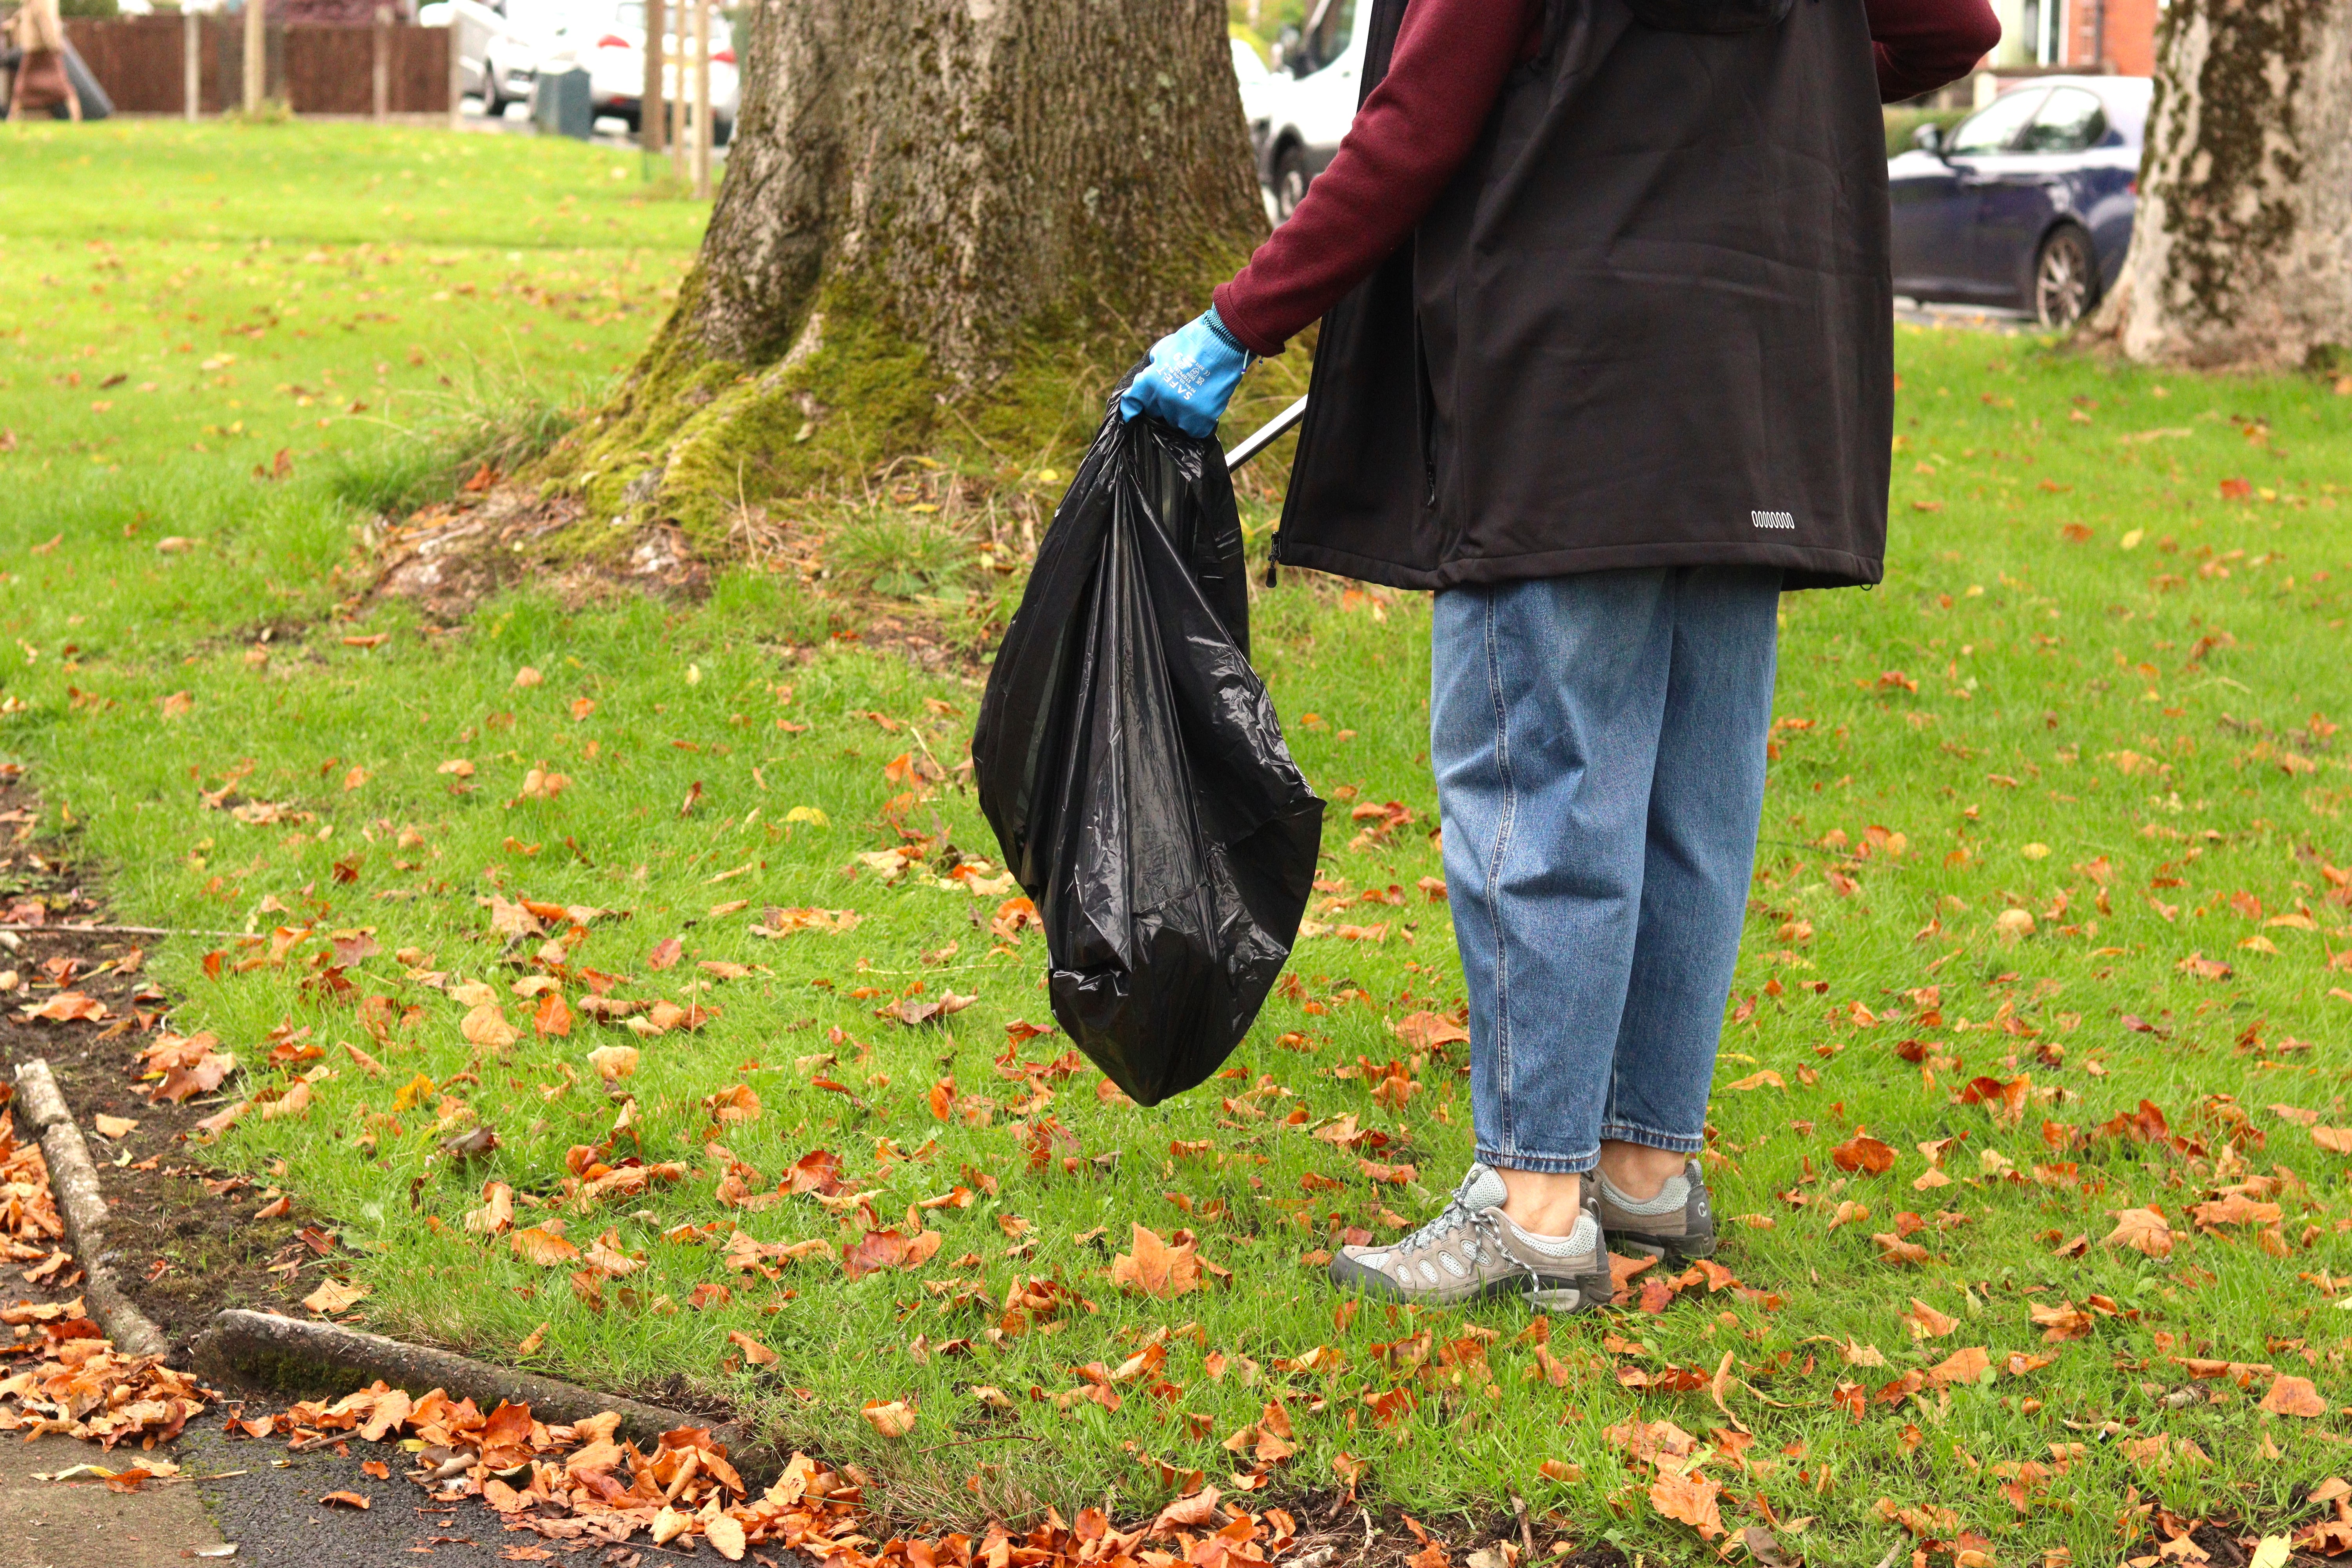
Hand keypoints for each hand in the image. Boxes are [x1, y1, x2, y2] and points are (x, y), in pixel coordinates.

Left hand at [1118, 308, 1254, 437]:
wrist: (1224, 341)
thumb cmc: (1194, 340)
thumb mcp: (1163, 349)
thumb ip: (1154, 368)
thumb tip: (1148, 379)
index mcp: (1151, 380)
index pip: (1133, 402)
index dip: (1131, 408)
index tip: (1132, 415)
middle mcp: (1164, 398)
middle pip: (1156, 413)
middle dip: (1163, 405)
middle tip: (1178, 392)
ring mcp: (1183, 410)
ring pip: (1175, 422)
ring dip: (1181, 414)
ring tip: (1194, 397)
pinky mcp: (1202, 419)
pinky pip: (1194, 430)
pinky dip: (1198, 423)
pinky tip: (1203, 408)